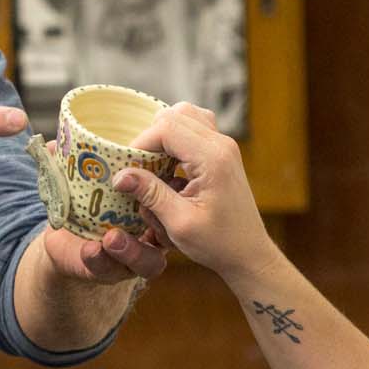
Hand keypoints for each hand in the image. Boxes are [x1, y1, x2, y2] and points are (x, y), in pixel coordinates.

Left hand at [34, 138, 167, 283]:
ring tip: (111, 239)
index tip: (165, 176)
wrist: (62, 240)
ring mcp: (133, 258)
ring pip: (148, 262)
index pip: (174, 201)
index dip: (174, 192)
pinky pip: (111, 270)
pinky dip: (99, 260)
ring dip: (132, 250)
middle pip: (170, 233)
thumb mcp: (79, 182)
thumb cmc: (83, 204)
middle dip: (159, 222)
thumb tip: (52, 144)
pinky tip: (90, 250)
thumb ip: (70, 164)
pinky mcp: (109, 271)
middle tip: (144, 209)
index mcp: (150, 208)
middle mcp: (149, 235)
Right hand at [111, 103, 277, 284]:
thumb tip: (119, 175)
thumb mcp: (179, 223)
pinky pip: (194, 128)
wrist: (249, 253)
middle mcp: (222, 144)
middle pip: (174, 115)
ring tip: (154, 165)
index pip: (167, 128)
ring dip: (163, 136)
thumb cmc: (218, 244)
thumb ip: (150, 195)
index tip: (128, 170)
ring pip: (184, 115)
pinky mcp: (222, 152)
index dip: (140, 144)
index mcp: (213, 159)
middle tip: (140, 169)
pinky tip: (169, 167)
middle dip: (150, 139)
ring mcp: (224, 145)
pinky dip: (176, 140)